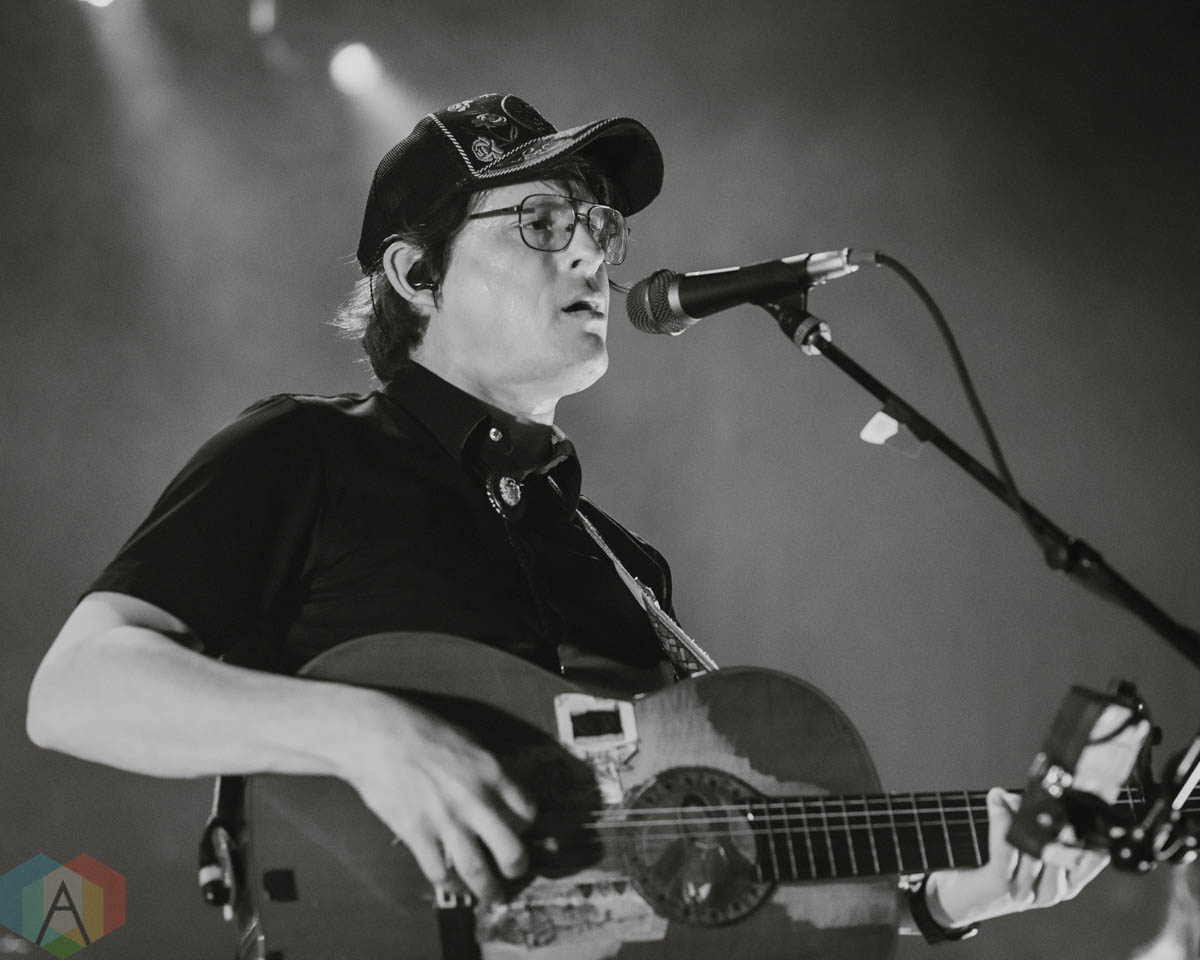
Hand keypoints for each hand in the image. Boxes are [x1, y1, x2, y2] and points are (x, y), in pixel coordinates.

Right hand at [339, 692, 536, 903]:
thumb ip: (487, 769)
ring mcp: (446, 820)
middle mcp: (475, 800)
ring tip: (492, 896)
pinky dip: (451, 884)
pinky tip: (454, 884)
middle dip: (518, 868)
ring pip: (478, 870)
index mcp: (492, 772)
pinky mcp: (417, 834)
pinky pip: (440, 872)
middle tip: (515, 873)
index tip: (520, 830)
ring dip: (488, 890)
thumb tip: (499, 790)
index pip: (528, 811)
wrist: (376, 735)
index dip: (527, 825)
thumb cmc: (420, 729)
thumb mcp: (468, 740)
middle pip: (512, 850)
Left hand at [926, 787, 1108, 926]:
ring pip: (1035, 856)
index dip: (1095, 836)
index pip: (1090, 860)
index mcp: (1064, 882)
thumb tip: (1024, 793)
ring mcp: (1025, 893)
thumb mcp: (1021, 845)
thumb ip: (1030, 822)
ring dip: (1027, 822)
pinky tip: (998, 803)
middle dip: (1062, 829)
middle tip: (1059, 802)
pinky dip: (1001, 825)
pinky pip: (1005, 855)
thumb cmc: (991, 867)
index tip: (1092, 809)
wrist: (954, 898)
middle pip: (1066, 859)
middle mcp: (1050, 891)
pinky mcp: (999, 887)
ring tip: (1020, 798)